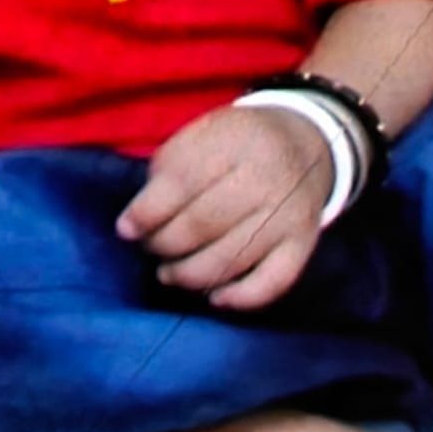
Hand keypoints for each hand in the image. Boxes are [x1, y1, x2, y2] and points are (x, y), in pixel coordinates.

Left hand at [115, 104, 334, 311]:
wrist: (306, 144)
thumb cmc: (237, 144)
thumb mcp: (202, 134)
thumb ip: (169, 169)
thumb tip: (136, 222)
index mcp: (236, 140)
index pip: (182, 182)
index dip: (146, 212)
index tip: (126, 228)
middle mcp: (266, 177)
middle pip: (201, 224)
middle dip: (163, 244)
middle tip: (150, 247)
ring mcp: (287, 213)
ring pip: (229, 259)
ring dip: (188, 275)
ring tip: (169, 272)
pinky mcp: (303, 243)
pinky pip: (271, 283)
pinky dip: (239, 298)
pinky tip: (214, 296)